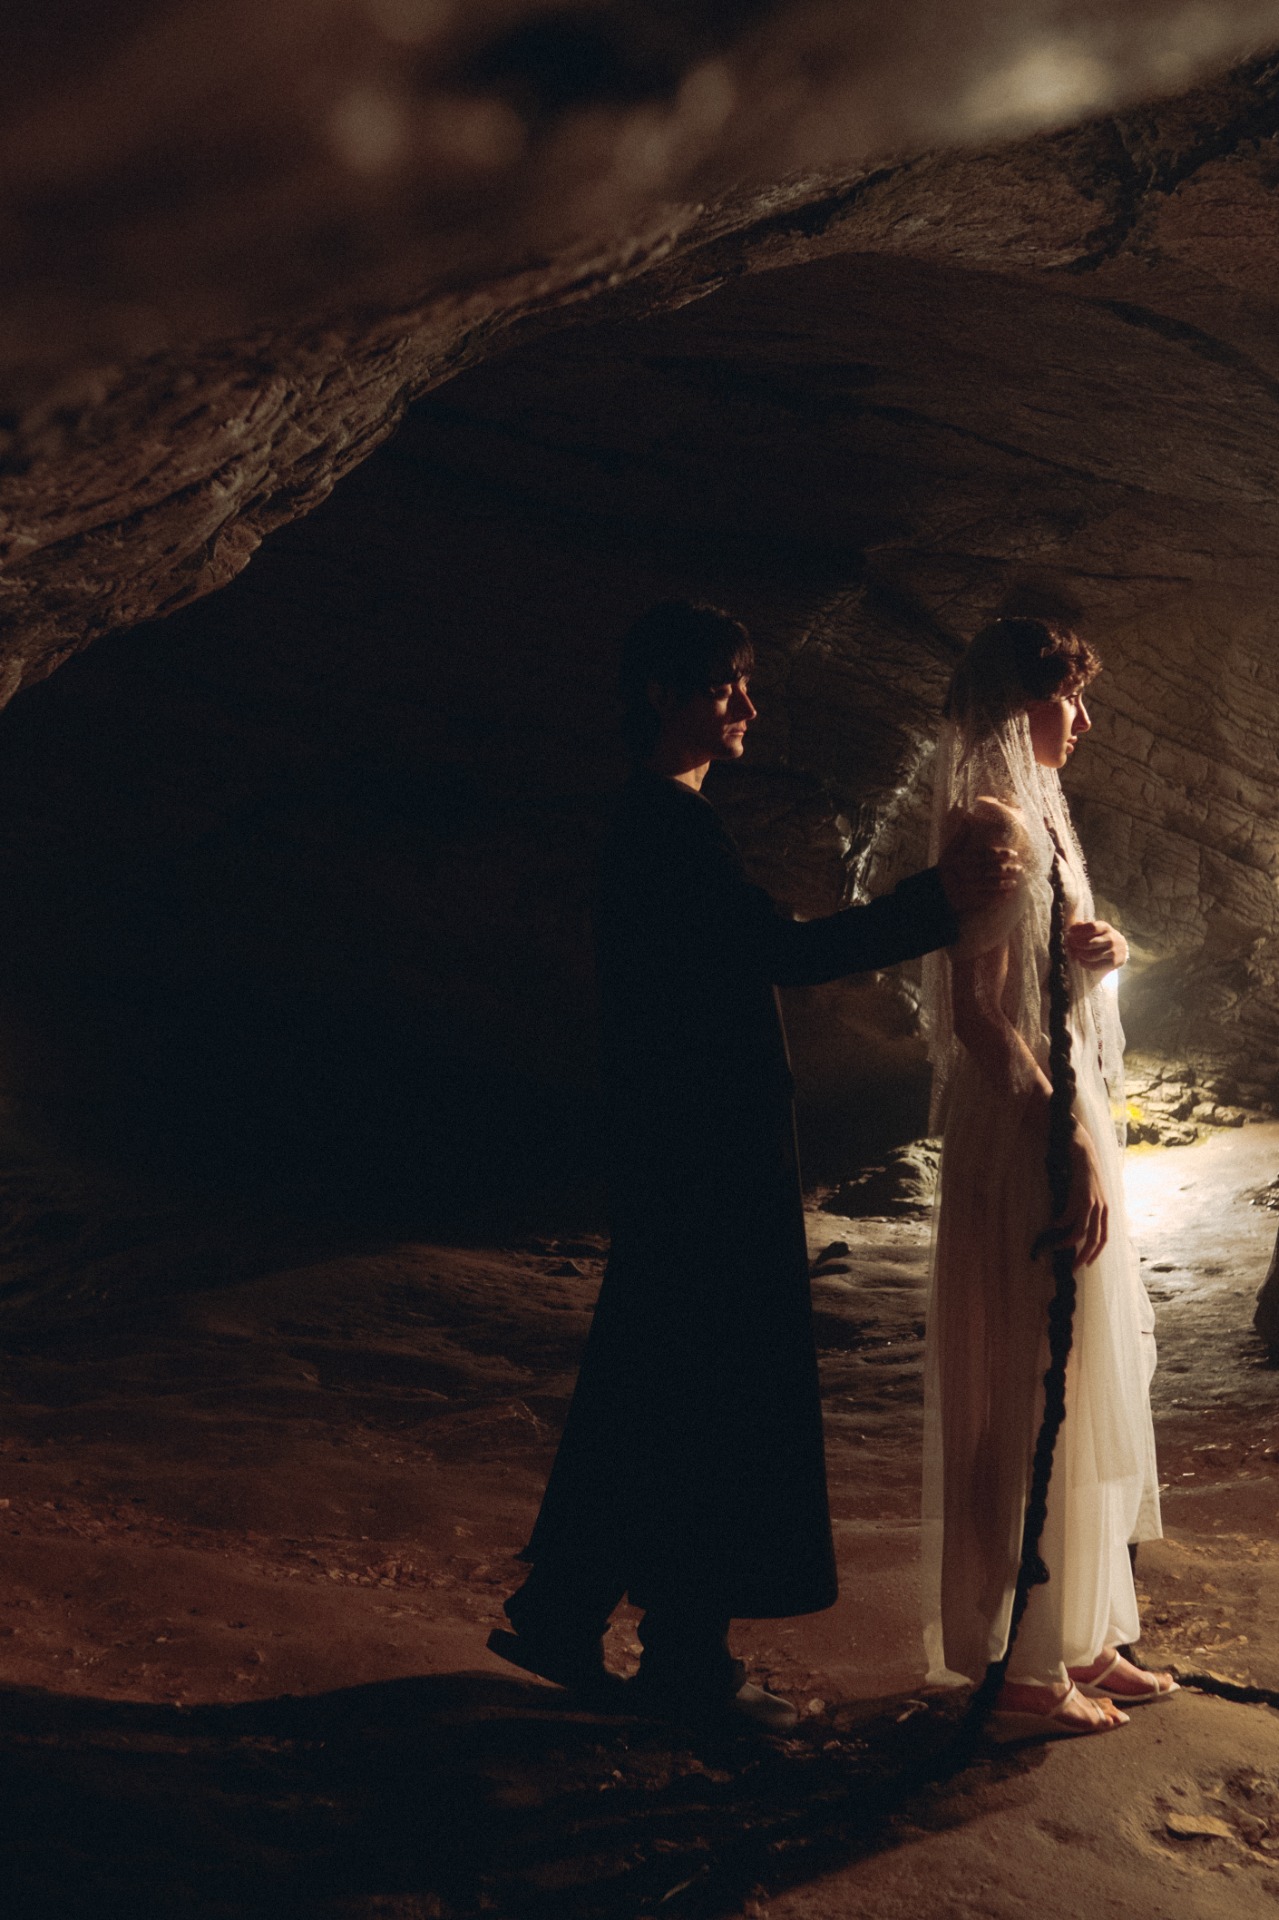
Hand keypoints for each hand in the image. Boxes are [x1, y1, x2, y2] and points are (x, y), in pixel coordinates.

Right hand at [938, 814, 1021, 916]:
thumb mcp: (949, 851)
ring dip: (1004, 883)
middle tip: (1020, 867)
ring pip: (989, 884)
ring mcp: (965, 888)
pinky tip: (1008, 894)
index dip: (1000, 854)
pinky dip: (998, 896)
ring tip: (1016, 881)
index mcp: (960, 859)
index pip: (984, 855)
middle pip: (989, 869)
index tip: (1014, 854)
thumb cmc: (946, 869)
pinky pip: (986, 898)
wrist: (936, 891)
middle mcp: (963, 873)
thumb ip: (961, 836)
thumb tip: (968, 817)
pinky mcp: (968, 900)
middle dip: (1006, 869)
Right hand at [1058, 1127, 1108, 1266]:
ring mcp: (1092, 1202)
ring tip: (1057, 1245)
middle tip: (1072, 1268)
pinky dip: (1060, 1224)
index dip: (1095, 1253)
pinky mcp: (1081, 1195)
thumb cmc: (1083, 1171)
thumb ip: (1087, 1208)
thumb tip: (1076, 1224)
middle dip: (1083, 1256)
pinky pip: (1069, 1216)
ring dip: (1068, 1241)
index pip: (1104, 1238)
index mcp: (1105, 1209)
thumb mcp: (1089, 1192)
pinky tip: (1053, 1225)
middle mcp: (1102, 1208)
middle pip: (1094, 1239)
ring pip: (1082, 1231)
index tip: (1086, 1265)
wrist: (1082, 1149)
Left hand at [1064, 920, 1127, 971]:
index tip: (1069, 932)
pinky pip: (1094, 965)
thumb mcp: (1096, 929)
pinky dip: (1084, 964)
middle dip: (1076, 944)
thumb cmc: (1103, 937)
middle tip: (1070, 944)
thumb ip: (1084, 927)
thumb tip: (1073, 927)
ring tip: (1075, 953)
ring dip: (1079, 955)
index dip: (1078, 930)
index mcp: (1105, 928)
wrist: (1121, 949)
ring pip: (1090, 956)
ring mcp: (1113, 951)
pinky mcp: (1113, 962)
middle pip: (1089, 943)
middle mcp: (1111, 939)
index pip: (1091, 927)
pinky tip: (1081, 961)